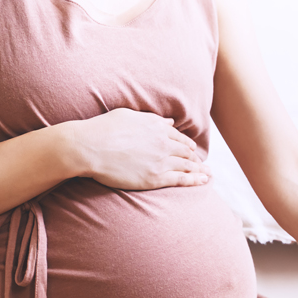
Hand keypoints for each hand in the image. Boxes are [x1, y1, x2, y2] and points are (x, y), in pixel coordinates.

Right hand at [67, 109, 210, 189]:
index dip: (188, 146)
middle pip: (186, 153)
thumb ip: (152, 120)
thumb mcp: (129, 116)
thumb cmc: (102, 129)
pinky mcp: (155, 177)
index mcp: (157, 127)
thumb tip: (169, 122)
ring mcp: (160, 161)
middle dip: (197, 160)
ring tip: (209, 175)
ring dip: (200, 171)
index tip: (192, 151)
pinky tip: (203, 182)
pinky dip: (194, 180)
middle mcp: (163, 143)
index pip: (179, 138)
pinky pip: (181, 179)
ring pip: (187, 166)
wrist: (89, 147)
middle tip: (205, 166)